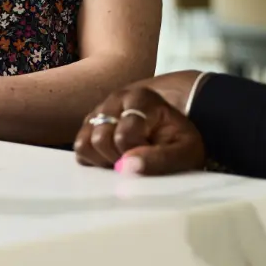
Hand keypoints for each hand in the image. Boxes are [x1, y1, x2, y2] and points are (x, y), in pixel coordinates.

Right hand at [73, 84, 205, 175]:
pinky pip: (79, 148)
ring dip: (103, 160)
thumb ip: (161, 159)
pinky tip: (114, 159)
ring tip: (125, 159)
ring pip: (84, 143)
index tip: (153, 155)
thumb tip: (126, 167)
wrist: (174, 132)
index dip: (137, 155)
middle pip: (101, 139)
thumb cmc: (180, 141)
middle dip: (118, 158)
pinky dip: (93, 160)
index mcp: (141, 98)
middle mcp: (115, 100)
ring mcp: (99, 111)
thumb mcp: (186, 151)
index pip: (124, 135)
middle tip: (138, 160)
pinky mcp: (89, 125)